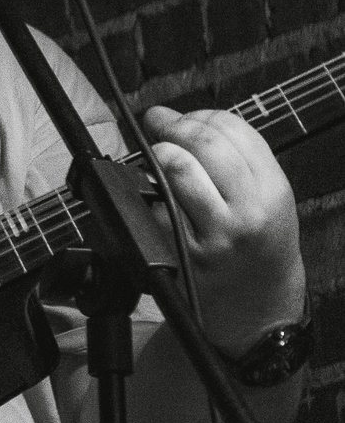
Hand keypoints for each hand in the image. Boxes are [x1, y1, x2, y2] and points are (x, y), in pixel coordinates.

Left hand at [140, 105, 304, 345]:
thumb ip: (237, 160)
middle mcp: (248, 211)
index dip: (202, 114)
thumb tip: (183, 119)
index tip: (185, 115)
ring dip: (158, 153)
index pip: (236, 131)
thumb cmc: (259, 248)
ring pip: (177, 168)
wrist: (259, 308)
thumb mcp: (269, 201)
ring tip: (158, 156)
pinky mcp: (185, 253)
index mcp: (274, 191)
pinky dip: (148, 193)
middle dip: (174, 124)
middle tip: (159, 122)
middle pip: (204, 143)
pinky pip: (156, 206)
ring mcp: (215, 234)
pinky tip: (154, 194)